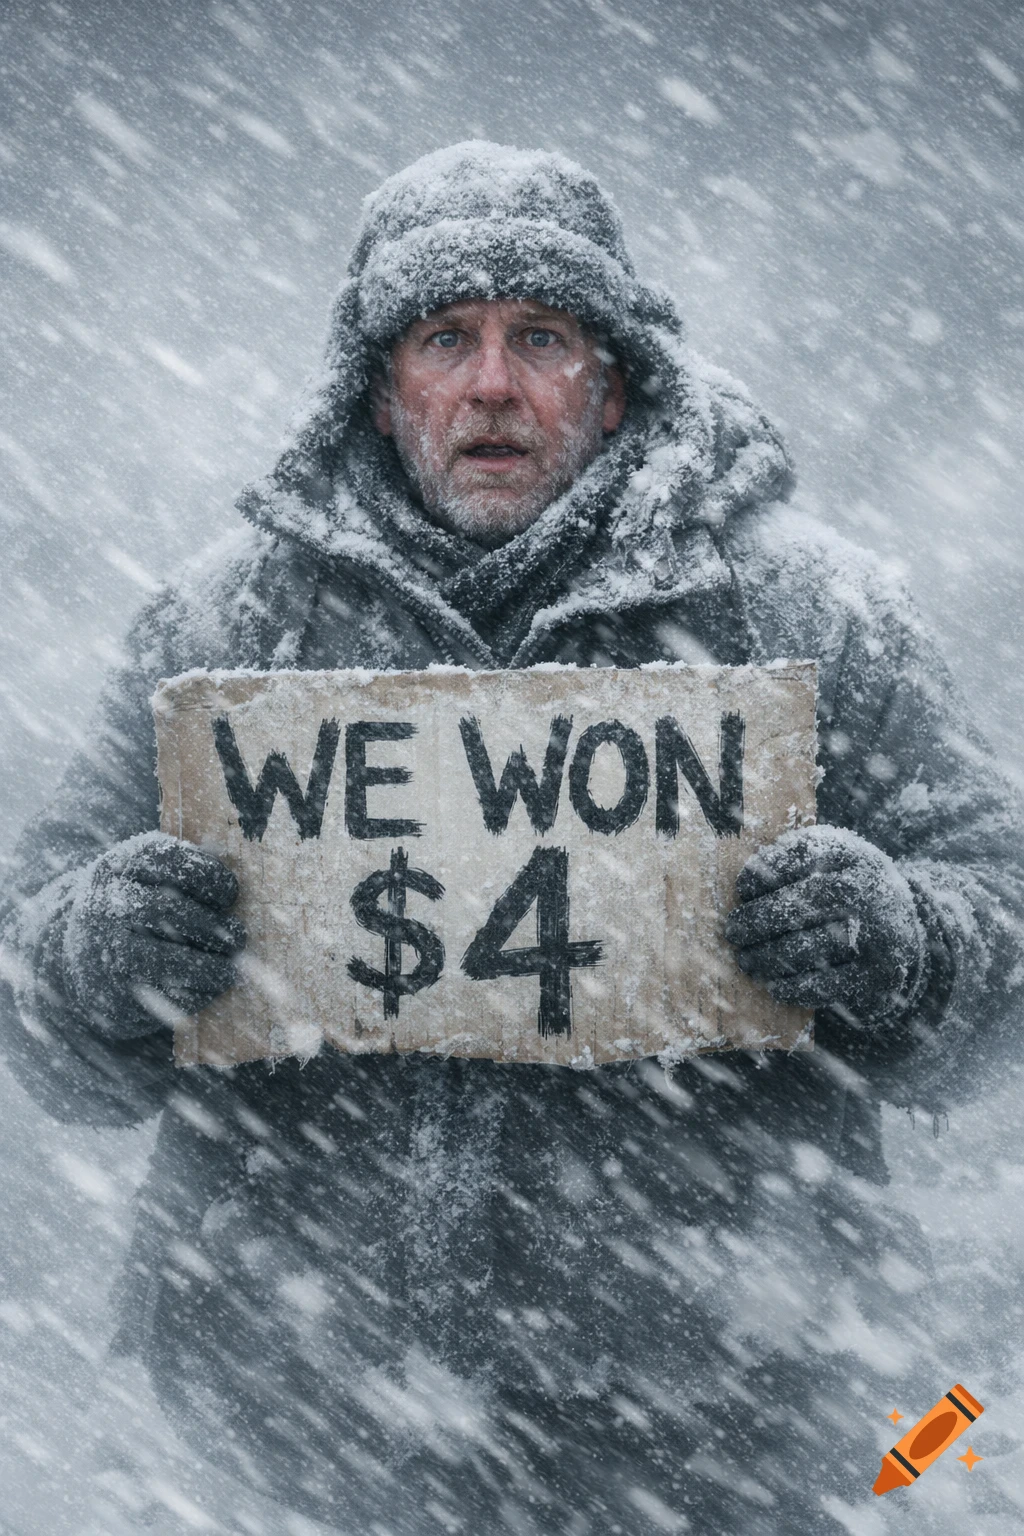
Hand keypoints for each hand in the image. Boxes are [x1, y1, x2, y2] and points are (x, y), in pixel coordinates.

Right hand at [62, 832, 245, 1036]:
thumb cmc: (138, 905)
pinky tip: (212, 987)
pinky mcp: (112, 993)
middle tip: (239, 936)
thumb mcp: (152, 875)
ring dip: (209, 967)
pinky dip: (195, 994)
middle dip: (211, 927)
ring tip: (232, 969)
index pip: (169, 862)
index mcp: (120, 867)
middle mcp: (105, 906)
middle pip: (166, 912)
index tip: (231, 894)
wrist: (83, 953)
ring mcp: (103, 951)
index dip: (209, 877)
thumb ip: (190, 868)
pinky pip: (159, 997)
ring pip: (161, 960)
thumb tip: (242, 874)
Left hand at [724, 826, 924, 1023]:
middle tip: (733, 932)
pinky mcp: (878, 976)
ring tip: (745, 960)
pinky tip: (773, 985)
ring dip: (765, 958)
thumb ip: (791, 859)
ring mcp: (876, 935)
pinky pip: (823, 985)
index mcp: (851, 856)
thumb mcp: (830, 860)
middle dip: (755, 922)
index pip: (797, 859)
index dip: (762, 874)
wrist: (906, 929)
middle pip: (796, 907)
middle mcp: (867, 891)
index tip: (742, 890)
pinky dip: (791, 987)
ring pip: (804, 949)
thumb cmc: (847, 890)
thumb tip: (744, 886)